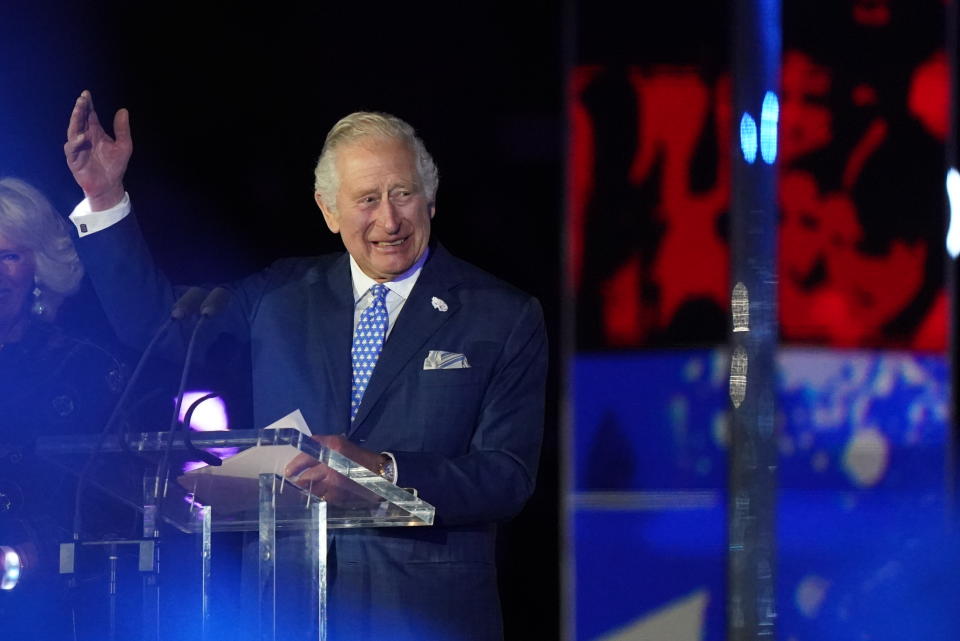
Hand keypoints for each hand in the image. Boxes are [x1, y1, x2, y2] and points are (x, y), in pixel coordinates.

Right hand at [64, 90, 132, 210]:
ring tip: (79, 110)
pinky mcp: (74, 159)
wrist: (110, 185)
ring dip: (75, 120)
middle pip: (80, 120)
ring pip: (73, 131)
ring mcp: (78, 147)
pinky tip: (82, 136)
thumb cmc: (115, 165)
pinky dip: (76, 142)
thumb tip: (123, 110)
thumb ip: (122, 129)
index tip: (86, 94)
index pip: (89, 115)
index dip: (87, 104)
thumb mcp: (124, 146)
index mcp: (95, 132)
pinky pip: (72, 149)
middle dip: (80, 109)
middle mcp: (84, 137)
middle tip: (82, 99)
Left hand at [283, 435, 384, 504]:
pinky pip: (321, 497)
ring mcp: (334, 485)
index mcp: (332, 450)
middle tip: (295, 481)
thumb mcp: (339, 443)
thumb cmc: (357, 456)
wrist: (379, 474)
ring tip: (307, 487)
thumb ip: (320, 443)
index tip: (288, 471)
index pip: (305, 458)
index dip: (295, 465)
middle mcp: (331, 467)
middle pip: (305, 478)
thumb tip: (302, 447)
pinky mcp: (338, 497)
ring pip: (311, 489)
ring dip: (308, 488)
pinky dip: (319, 494)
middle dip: (299, 480)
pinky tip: (323, 491)